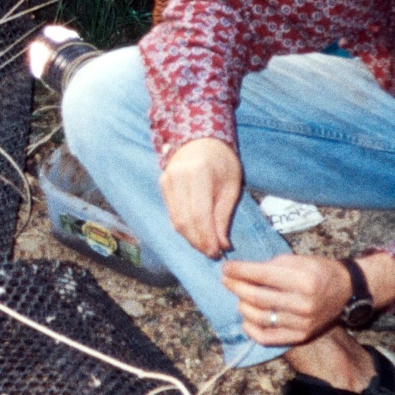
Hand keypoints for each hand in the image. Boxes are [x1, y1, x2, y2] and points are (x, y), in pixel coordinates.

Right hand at [160, 137, 242, 257]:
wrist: (201, 141)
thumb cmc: (221, 162)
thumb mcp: (231, 186)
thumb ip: (224, 216)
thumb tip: (221, 244)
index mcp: (199, 173)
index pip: (199, 214)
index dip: (206, 237)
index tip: (217, 251)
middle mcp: (178, 177)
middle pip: (185, 220)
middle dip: (198, 241)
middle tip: (212, 253)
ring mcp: (167, 180)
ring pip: (176, 220)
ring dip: (191, 238)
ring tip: (206, 246)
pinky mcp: (163, 185)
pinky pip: (172, 214)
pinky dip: (184, 228)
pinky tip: (195, 234)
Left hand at [223, 255, 353, 348]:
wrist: (345, 290)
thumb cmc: (318, 271)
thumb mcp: (298, 260)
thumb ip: (270, 266)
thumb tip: (239, 271)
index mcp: (304, 280)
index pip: (262, 275)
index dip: (239, 271)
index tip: (226, 267)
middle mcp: (303, 304)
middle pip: (257, 297)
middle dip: (236, 287)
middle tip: (226, 280)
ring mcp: (302, 323)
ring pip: (259, 317)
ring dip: (242, 306)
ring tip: (239, 297)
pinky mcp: (300, 336)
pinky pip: (267, 338)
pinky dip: (251, 330)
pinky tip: (246, 319)